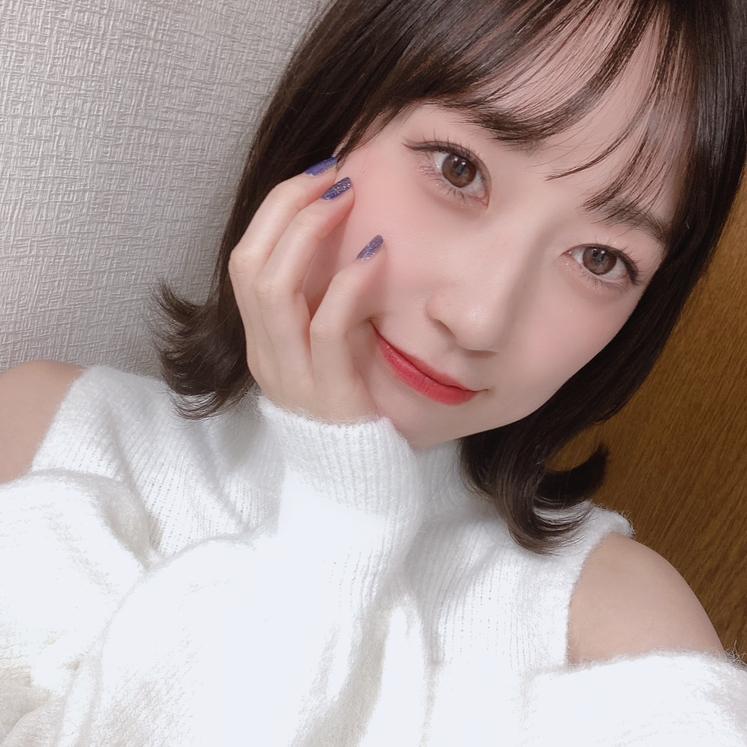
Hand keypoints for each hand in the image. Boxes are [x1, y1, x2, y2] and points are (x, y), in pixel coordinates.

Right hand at [228, 160, 384, 424]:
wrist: (352, 476)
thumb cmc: (345, 401)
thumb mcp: (321, 348)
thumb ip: (318, 302)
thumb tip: (341, 235)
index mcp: (259, 338)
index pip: (245, 258)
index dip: (276, 210)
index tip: (317, 176)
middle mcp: (263, 352)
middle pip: (249, 263)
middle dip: (287, 208)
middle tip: (332, 175)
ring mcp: (289, 374)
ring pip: (272, 288)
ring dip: (309, 233)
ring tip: (347, 201)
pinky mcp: (325, 392)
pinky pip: (326, 327)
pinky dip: (348, 283)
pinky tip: (375, 254)